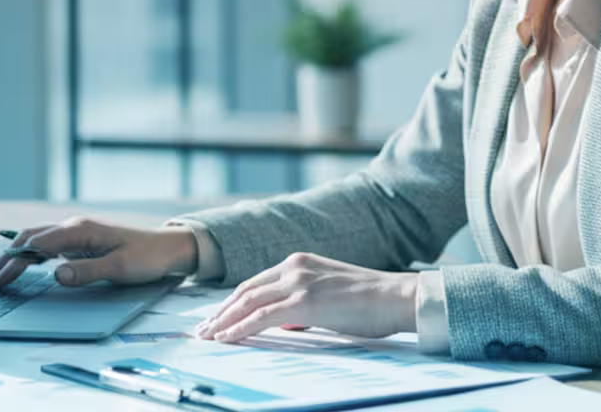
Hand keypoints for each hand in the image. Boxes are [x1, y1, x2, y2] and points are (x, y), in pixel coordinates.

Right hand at [0, 217, 196, 289]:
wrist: (169, 247)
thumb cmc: (148, 257)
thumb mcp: (119, 267)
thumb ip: (87, 271)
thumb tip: (56, 275)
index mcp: (80, 230)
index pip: (37, 244)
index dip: (13, 261)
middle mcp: (74, 227)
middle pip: (30, 239)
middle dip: (7, 259)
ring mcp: (77, 233)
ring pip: (36, 241)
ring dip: (15, 257)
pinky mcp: (82, 241)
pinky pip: (48, 246)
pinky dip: (30, 257)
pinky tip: (21, 268)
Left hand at [194, 252, 416, 342]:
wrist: (397, 297)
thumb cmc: (371, 301)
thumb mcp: (329, 294)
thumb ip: (304, 302)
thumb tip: (286, 321)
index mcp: (300, 261)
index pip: (256, 282)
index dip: (233, 302)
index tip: (217, 317)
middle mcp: (294, 266)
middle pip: (245, 290)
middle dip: (221, 312)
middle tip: (203, 329)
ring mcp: (299, 282)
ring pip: (248, 302)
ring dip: (224, 321)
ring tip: (208, 336)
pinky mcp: (305, 302)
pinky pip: (262, 317)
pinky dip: (240, 328)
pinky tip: (227, 338)